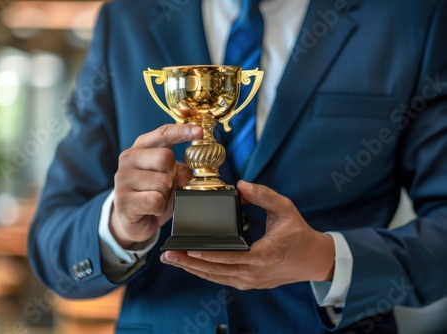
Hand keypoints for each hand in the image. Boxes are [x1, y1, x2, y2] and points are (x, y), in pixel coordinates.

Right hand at [111, 124, 201, 248]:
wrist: (132, 220)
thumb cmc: (152, 194)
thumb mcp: (168, 176)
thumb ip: (178, 168)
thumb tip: (186, 172)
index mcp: (141, 147)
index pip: (163, 133)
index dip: (182, 131)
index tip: (199, 132)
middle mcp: (129, 159)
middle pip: (165, 157)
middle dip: (173, 175)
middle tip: (167, 186)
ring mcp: (123, 179)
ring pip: (162, 182)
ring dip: (166, 195)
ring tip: (157, 198)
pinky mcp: (122, 200)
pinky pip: (155, 201)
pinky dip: (160, 208)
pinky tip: (152, 209)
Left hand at [160, 180, 334, 289]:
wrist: (314, 259)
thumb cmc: (299, 234)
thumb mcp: (285, 209)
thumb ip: (263, 195)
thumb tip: (241, 185)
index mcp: (262, 256)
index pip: (228, 258)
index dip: (206, 255)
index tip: (187, 249)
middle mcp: (254, 273)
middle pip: (215, 271)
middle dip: (189, 263)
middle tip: (167, 255)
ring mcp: (250, 281)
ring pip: (215, 277)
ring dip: (193, 269)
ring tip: (172, 260)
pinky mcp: (249, 283)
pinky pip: (222, 278)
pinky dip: (205, 272)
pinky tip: (191, 265)